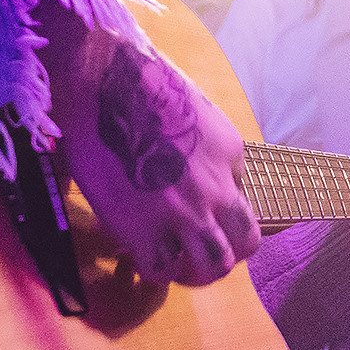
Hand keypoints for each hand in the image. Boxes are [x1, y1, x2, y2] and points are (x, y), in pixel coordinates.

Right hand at [59, 31, 257, 286]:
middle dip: (227, 253)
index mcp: (231, 152)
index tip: (194, 209)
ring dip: (196, 272)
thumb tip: (179, 169)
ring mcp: (186, 211)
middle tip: (200, 254)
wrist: (103, 77)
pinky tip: (138, 257)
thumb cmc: (138, 79)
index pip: (241, 197)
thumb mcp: (193, 109)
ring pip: (214, 265)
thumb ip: (199, 147)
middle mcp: (218, 186)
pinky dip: (153, 270)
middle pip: (245, 242)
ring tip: (176, 267)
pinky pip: (161, 270)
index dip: (218, 209)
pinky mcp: (147, 228)